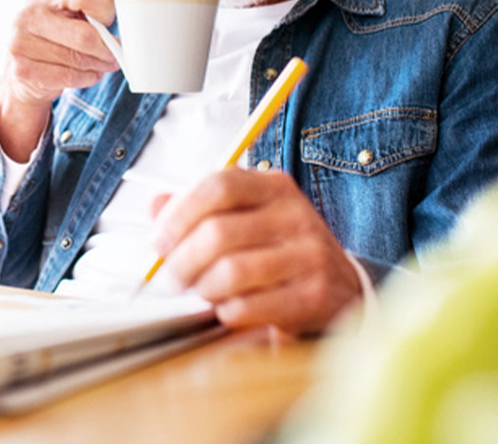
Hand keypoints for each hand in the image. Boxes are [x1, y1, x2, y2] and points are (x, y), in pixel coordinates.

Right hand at [0, 0, 118, 160]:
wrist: (24, 68)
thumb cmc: (57, 32)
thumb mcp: (74, 7)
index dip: (105, 9)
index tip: (110, 19)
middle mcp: (27, 14)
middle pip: (84, 35)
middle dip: (108, 48)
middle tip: (117, 53)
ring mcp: (20, 43)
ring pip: (78, 59)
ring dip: (99, 65)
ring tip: (103, 64)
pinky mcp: (23, 70)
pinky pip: (68, 77)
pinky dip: (87, 78)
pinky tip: (88, 73)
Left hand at [151, 169, 361, 335]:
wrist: (342, 285)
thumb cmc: (281, 248)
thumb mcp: (247, 214)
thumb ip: (200, 207)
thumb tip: (154, 204)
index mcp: (274, 186)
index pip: (219, 186)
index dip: (180, 213)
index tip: (159, 239)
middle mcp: (295, 214)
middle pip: (218, 232)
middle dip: (182, 260)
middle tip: (171, 277)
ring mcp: (309, 254)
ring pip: (231, 272)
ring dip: (203, 288)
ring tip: (200, 292)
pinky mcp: (314, 294)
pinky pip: (250, 306)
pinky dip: (226, 312)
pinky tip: (227, 309)